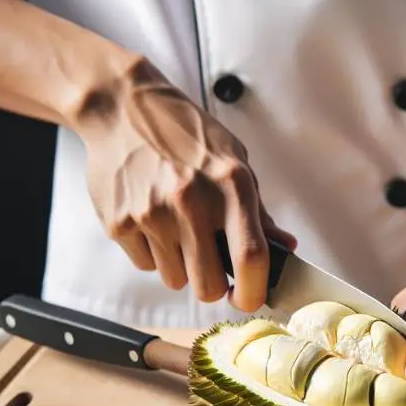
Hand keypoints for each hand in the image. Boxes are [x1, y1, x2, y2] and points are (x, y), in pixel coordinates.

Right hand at [73, 57, 295, 311]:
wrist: (122, 107)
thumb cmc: (183, 133)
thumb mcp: (233, 159)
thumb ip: (258, 209)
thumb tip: (286, 247)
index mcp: (230, 184)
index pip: (251, 256)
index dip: (254, 290)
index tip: (249, 298)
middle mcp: (191, 200)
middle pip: (208, 285)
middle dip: (212, 285)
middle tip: (208, 263)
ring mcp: (152, 213)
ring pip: (174, 280)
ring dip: (179, 265)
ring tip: (174, 226)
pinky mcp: (120, 222)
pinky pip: (145, 264)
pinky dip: (151, 251)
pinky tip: (149, 217)